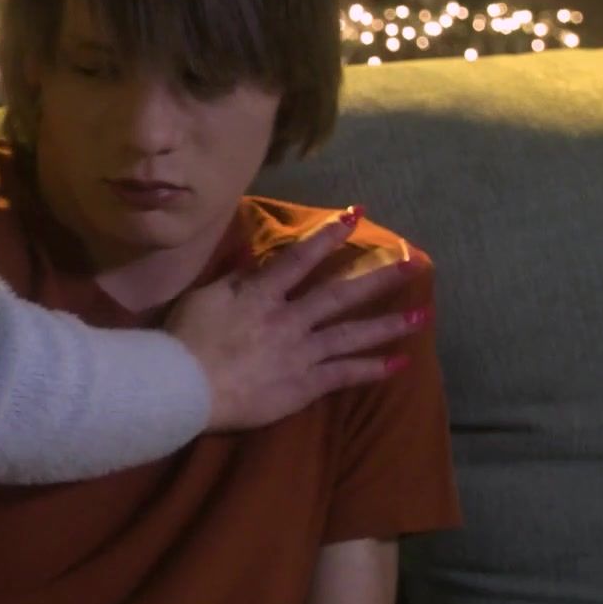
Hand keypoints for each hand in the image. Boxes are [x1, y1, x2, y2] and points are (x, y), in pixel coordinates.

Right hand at [167, 210, 424, 431]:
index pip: (301, 259)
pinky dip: (372, 369)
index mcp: (261, 294)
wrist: (182, 387)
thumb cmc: (185, 339)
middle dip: (376, 277)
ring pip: (351, 334)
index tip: (355, 216)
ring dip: (387, 324)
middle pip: (338, 295)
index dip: (328, 236)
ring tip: (421, 315)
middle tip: (410, 263)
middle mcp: (288, 319)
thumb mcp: (204, 297)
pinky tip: (399, 363)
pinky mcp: (303, 385)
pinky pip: (344, 375)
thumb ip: (235, 278)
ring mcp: (300, 353)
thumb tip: (256, 256)